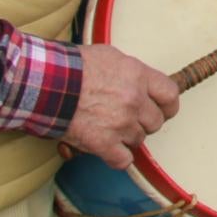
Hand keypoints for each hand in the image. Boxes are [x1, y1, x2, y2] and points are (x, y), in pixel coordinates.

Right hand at [63, 44, 180, 169]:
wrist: (46, 84)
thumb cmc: (73, 66)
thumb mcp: (110, 56)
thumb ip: (131, 71)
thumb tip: (141, 81)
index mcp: (138, 76)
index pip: (170, 95)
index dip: (167, 105)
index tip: (162, 109)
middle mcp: (134, 100)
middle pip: (156, 121)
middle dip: (144, 122)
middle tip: (128, 119)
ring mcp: (120, 123)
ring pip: (139, 140)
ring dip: (127, 138)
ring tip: (109, 129)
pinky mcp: (103, 144)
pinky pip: (123, 160)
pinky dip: (118, 158)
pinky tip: (109, 150)